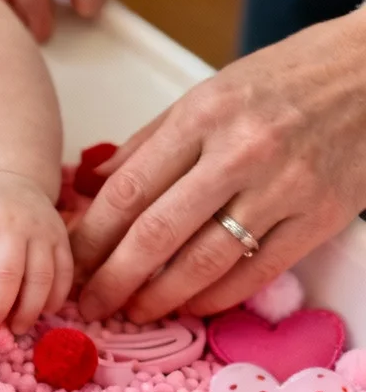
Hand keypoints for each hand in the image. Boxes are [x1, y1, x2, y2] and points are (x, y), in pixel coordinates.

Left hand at [0, 170, 71, 333]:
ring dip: (30, 309)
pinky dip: (56, 297)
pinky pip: (64, 272)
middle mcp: (13, 224)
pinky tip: (43, 312)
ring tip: (17, 328)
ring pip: (41, 277)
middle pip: (10, 274)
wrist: (8, 174)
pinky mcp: (61, 237)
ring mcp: (41, 231)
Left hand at [71, 11, 365, 322]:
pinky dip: (217, 296)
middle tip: (90, 304)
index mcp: (202, 116)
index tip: (71, 262)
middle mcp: (239, 151)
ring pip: (205, 260)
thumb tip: (92, 186)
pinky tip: (191, 304)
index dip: (92, 236)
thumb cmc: (283, 81)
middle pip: (157, 232)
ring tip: (134, 310)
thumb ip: (148, 143)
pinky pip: (256, 271)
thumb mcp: (206, 95)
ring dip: (161, 296)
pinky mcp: (320, 216)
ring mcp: (283, 186)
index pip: (128, 190)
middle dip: (113, 278)